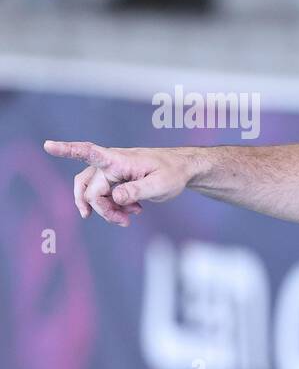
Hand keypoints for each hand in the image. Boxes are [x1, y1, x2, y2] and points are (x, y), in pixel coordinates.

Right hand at [44, 140, 195, 226]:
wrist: (181, 169)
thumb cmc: (172, 173)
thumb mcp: (161, 185)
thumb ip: (137, 191)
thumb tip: (115, 197)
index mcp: (119, 160)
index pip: (89, 152)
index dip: (67, 150)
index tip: (48, 145)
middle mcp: (110, 163)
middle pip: (90, 190)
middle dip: (103, 209)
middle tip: (125, 222)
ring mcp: (110, 171)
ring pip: (91, 193)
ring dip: (104, 209)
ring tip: (126, 219)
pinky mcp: (113, 179)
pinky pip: (102, 196)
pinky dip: (112, 207)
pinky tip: (132, 211)